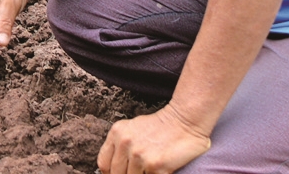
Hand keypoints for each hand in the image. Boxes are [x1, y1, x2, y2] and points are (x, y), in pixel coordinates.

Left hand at [97, 104, 212, 173]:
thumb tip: (114, 168)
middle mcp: (125, 144)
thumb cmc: (161, 126)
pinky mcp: (156, 165)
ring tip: (149, 169)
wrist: (185, 120)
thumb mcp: (132, 128)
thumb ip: (121, 145)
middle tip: (139, 171)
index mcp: (117, 133)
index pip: (104, 164)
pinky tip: (159, 171)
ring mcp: (140, 155)